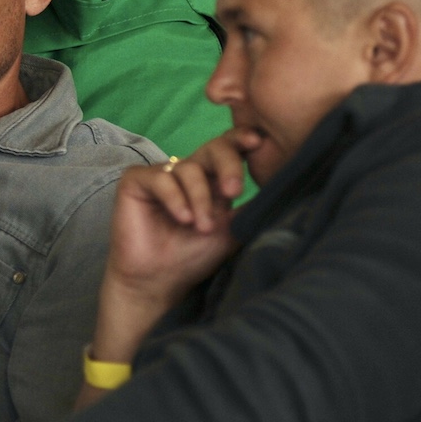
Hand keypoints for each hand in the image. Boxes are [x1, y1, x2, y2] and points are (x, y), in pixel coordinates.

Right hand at [104, 130, 253, 305]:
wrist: (158, 281)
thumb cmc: (194, 257)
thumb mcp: (231, 230)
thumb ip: (250, 207)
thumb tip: (284, 187)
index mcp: (212, 178)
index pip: (229, 149)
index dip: (241, 140)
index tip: (257, 142)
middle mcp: (188, 171)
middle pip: (212, 148)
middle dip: (227, 165)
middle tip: (233, 191)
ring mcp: (161, 174)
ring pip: (188, 169)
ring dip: (199, 199)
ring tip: (201, 227)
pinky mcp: (136, 180)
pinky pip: (161, 178)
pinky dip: (175, 198)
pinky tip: (182, 219)